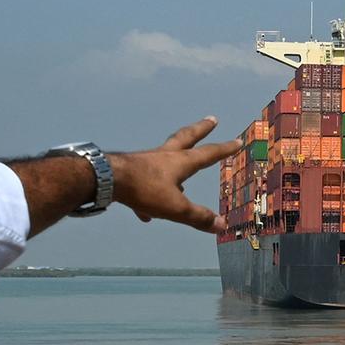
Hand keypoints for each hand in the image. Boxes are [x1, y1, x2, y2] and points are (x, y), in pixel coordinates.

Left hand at [108, 116, 240, 232]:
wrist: (106, 179)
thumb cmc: (144, 189)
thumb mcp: (175, 208)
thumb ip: (198, 217)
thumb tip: (222, 225)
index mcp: (180, 162)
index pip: (208, 154)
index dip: (224, 149)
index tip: (237, 141)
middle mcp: (165, 156)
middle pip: (186, 138)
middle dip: (201, 130)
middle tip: (212, 119)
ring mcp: (146, 161)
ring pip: (164, 158)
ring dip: (175, 161)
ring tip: (180, 178)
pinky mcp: (130, 171)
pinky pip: (144, 183)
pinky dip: (148, 196)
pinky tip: (145, 213)